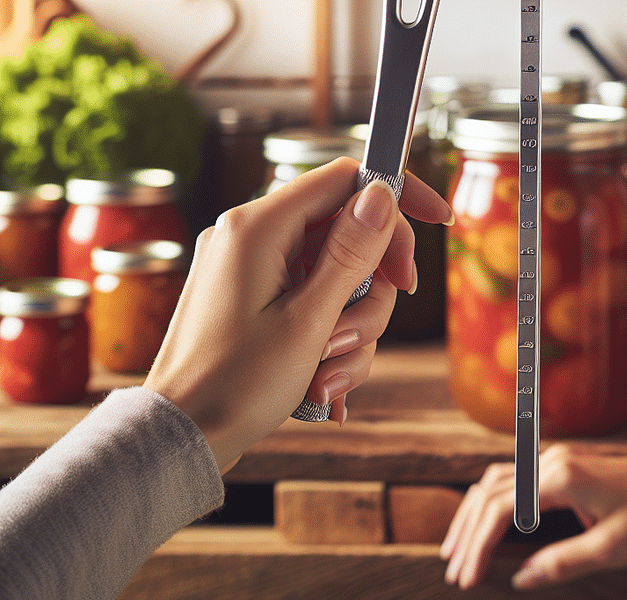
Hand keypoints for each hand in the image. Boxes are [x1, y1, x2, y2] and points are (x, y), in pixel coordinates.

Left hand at [144, 157, 451, 472]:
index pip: (345, 180)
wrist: (181, 439)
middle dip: (369, 292)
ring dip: (349, 329)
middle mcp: (251, 237)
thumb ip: (350, 253)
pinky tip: (320, 385)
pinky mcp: (253, 298)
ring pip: (337, 277)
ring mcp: (251, 269)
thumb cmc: (235, 388)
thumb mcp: (309, 321)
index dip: (396, 197)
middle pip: (347, 236)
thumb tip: (381, 194)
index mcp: (258, 228)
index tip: (439, 222)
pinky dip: (328, 339)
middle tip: (362, 335)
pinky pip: (313, 301)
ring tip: (327, 376)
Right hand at [440, 439, 626, 589]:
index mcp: (561, 481)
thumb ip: (562, 563)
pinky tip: (488, 524)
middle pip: (488, 493)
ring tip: (459, 547)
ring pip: (495, 482)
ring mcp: (554, 460)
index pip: (500, 510)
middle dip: (467, 532)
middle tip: (453, 567)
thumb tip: (522, 578)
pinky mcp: (561, 465)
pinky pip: (513, 481)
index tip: (467, 576)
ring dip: (474, 515)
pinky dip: (493, 503)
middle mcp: (550, 463)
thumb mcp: (613, 548)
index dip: (479, 546)